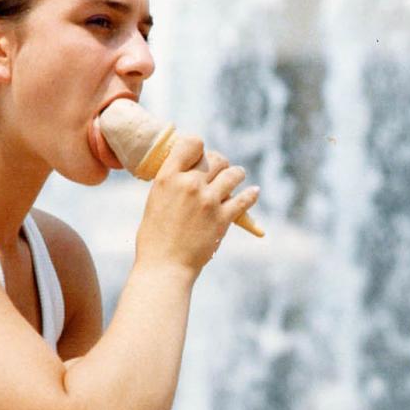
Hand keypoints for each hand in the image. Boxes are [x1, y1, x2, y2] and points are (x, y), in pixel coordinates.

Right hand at [135, 134, 260, 271]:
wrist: (165, 266)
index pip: (191, 143)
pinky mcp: (223, 217)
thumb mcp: (156, 201)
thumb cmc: (155, 238)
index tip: (202, 154)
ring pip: (233, 174)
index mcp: (168, 177)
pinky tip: (254, 193)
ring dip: (237, 175)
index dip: (199, 147)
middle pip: (215, 159)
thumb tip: (187, 174)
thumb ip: (172, 183)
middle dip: (220, 163)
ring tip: (238, 176)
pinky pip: (245, 199)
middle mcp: (189, 184)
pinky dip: (251, 195)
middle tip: (221, 169)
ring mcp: (209, 200)